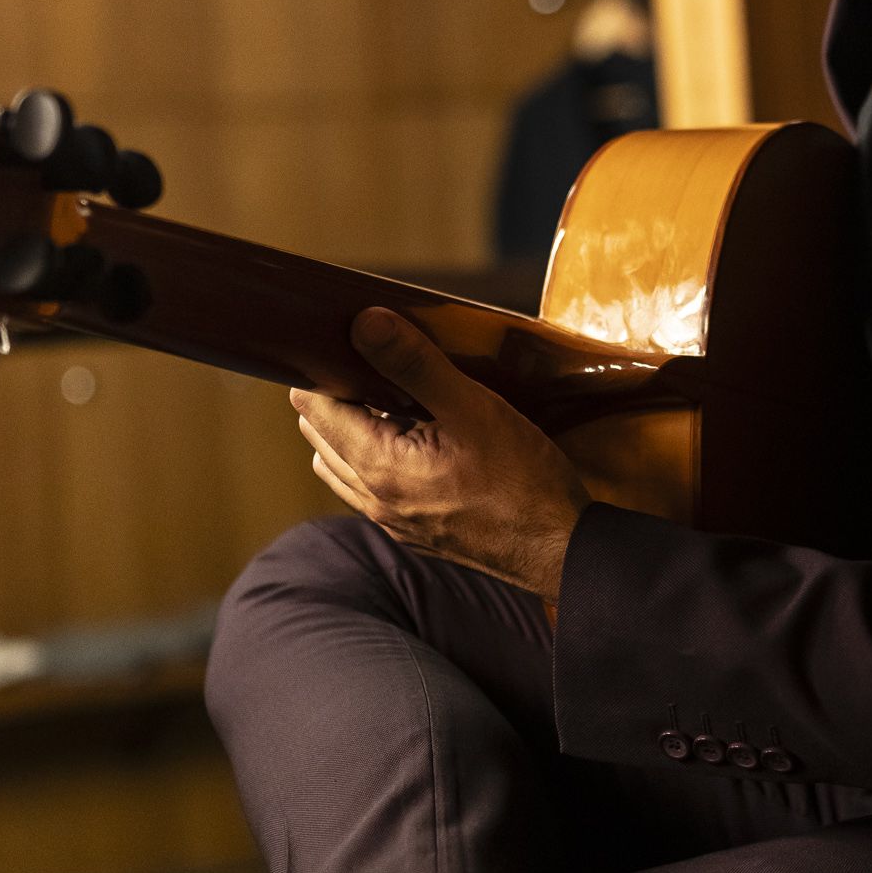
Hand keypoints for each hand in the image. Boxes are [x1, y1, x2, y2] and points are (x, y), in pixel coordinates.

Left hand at [294, 308, 591, 600]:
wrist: (558, 549)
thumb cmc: (523, 480)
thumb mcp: (472, 408)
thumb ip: (413, 364)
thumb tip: (365, 323)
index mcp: (377, 467)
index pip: (313, 408)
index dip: (324, 370)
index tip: (348, 343)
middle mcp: (372, 500)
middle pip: (320, 435)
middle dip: (336, 396)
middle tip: (375, 364)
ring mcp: (391, 521)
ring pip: (341, 465)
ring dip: (353, 430)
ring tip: (396, 401)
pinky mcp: (413, 531)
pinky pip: (370, 489)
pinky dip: (374, 458)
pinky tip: (417, 441)